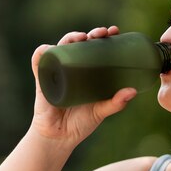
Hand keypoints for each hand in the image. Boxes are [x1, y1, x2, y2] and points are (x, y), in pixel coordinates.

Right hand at [29, 26, 136, 146]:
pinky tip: (50, 49)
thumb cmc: (80, 124)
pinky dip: (42, 52)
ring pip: (60, 47)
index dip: (104, 38)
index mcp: (87, 72)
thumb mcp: (100, 112)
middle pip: (79, 43)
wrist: (60, 138)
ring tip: (81, 38)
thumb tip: (132, 91)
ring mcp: (56, 72)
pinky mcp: (42, 80)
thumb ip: (115, 103)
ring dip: (70, 38)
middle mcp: (72, 68)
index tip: (114, 32)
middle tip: (102, 33)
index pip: (95, 48)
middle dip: (91, 34)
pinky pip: (38, 62)